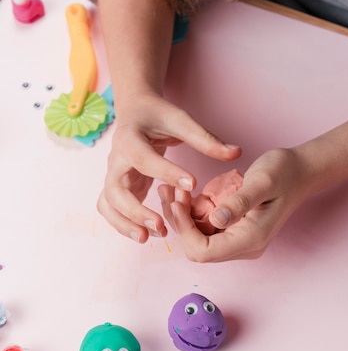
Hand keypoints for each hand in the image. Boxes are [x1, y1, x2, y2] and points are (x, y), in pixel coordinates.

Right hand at [97, 94, 240, 241]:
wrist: (136, 112)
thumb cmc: (158, 116)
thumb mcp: (181, 121)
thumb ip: (206, 140)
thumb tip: (237, 152)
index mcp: (130, 138)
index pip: (144, 159)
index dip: (167, 172)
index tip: (192, 184)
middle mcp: (116, 159)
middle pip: (115, 189)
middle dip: (135, 210)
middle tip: (161, 226)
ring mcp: (113, 174)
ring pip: (108, 203)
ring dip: (124, 223)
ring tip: (148, 238)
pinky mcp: (116, 186)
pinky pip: (110, 209)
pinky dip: (122, 224)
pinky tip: (146, 235)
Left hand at [158, 148, 312, 260]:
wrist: (299, 171)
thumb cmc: (284, 172)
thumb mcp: (262, 182)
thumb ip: (240, 202)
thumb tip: (216, 221)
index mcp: (251, 239)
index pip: (204, 251)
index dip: (185, 230)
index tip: (178, 201)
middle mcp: (243, 246)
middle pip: (197, 249)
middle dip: (179, 223)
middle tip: (170, 191)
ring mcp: (238, 241)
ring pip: (197, 240)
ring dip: (182, 217)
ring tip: (173, 189)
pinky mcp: (233, 231)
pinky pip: (204, 229)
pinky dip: (191, 213)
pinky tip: (186, 193)